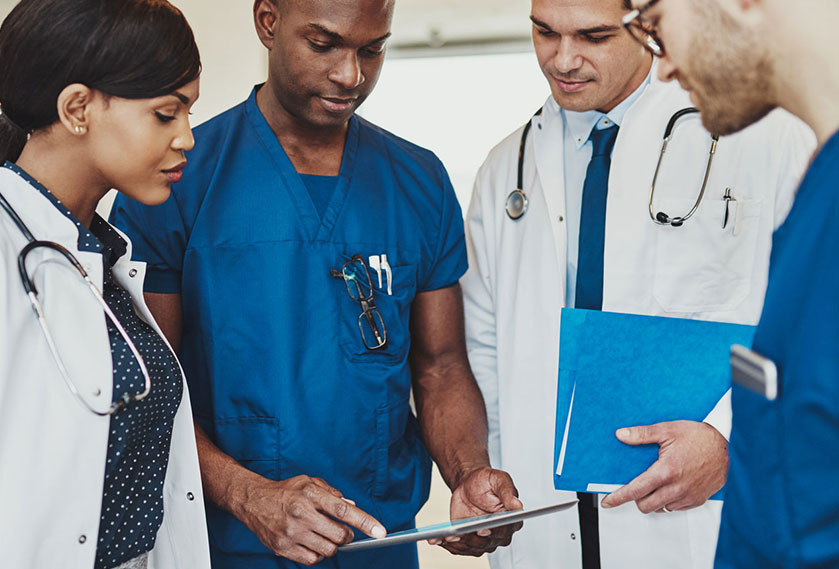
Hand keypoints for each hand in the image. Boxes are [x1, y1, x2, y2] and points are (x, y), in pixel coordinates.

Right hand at [235, 475, 385, 565]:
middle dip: (346, 536)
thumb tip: (353, 507)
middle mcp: (301, 513)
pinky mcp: (283, 548)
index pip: (344, 510)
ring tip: (323, 535)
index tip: (380, 532)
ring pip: (328, 550)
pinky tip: (311, 542)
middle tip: (342, 531)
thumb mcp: (310, 483)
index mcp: (311, 494)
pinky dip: (317, 554)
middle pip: (339, 535)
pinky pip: (312, 560)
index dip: (365, 522)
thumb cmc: (286, 491)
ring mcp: (291, 532)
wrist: (254, 501)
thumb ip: (333, 494)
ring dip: (332, 546)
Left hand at [428, 467, 522, 556]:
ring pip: (471, 548)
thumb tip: (518, 505)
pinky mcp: (469, 541)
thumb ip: (508, 492)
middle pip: (486, 543)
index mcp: (511, 520)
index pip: (504, 530)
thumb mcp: (499, 479)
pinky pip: (459, 547)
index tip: (482, 530)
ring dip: (457, 544)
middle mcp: (499, 533)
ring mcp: (484, 540)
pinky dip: (448, 545)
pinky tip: (437, 539)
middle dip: (471, 539)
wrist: (470, 483)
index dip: (493, 532)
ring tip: (443, 537)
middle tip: (456, 534)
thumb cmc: (487, 481)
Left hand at [600, 420, 728, 512]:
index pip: (635, 490)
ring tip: (656, 483)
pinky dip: (669, 501)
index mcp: (666, 471)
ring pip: (661, 508)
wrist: (727, 444)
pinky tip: (671, 486)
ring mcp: (688, 496)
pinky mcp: (698, 500)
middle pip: (645, 506)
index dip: (618, 498)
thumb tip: (621, 435)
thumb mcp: (667, 430)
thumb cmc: (698, 436)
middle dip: (637, 498)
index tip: (608, 502)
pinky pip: (676, 508)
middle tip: (638, 485)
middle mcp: (677, 488)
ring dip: (654, 500)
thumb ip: (641, 434)